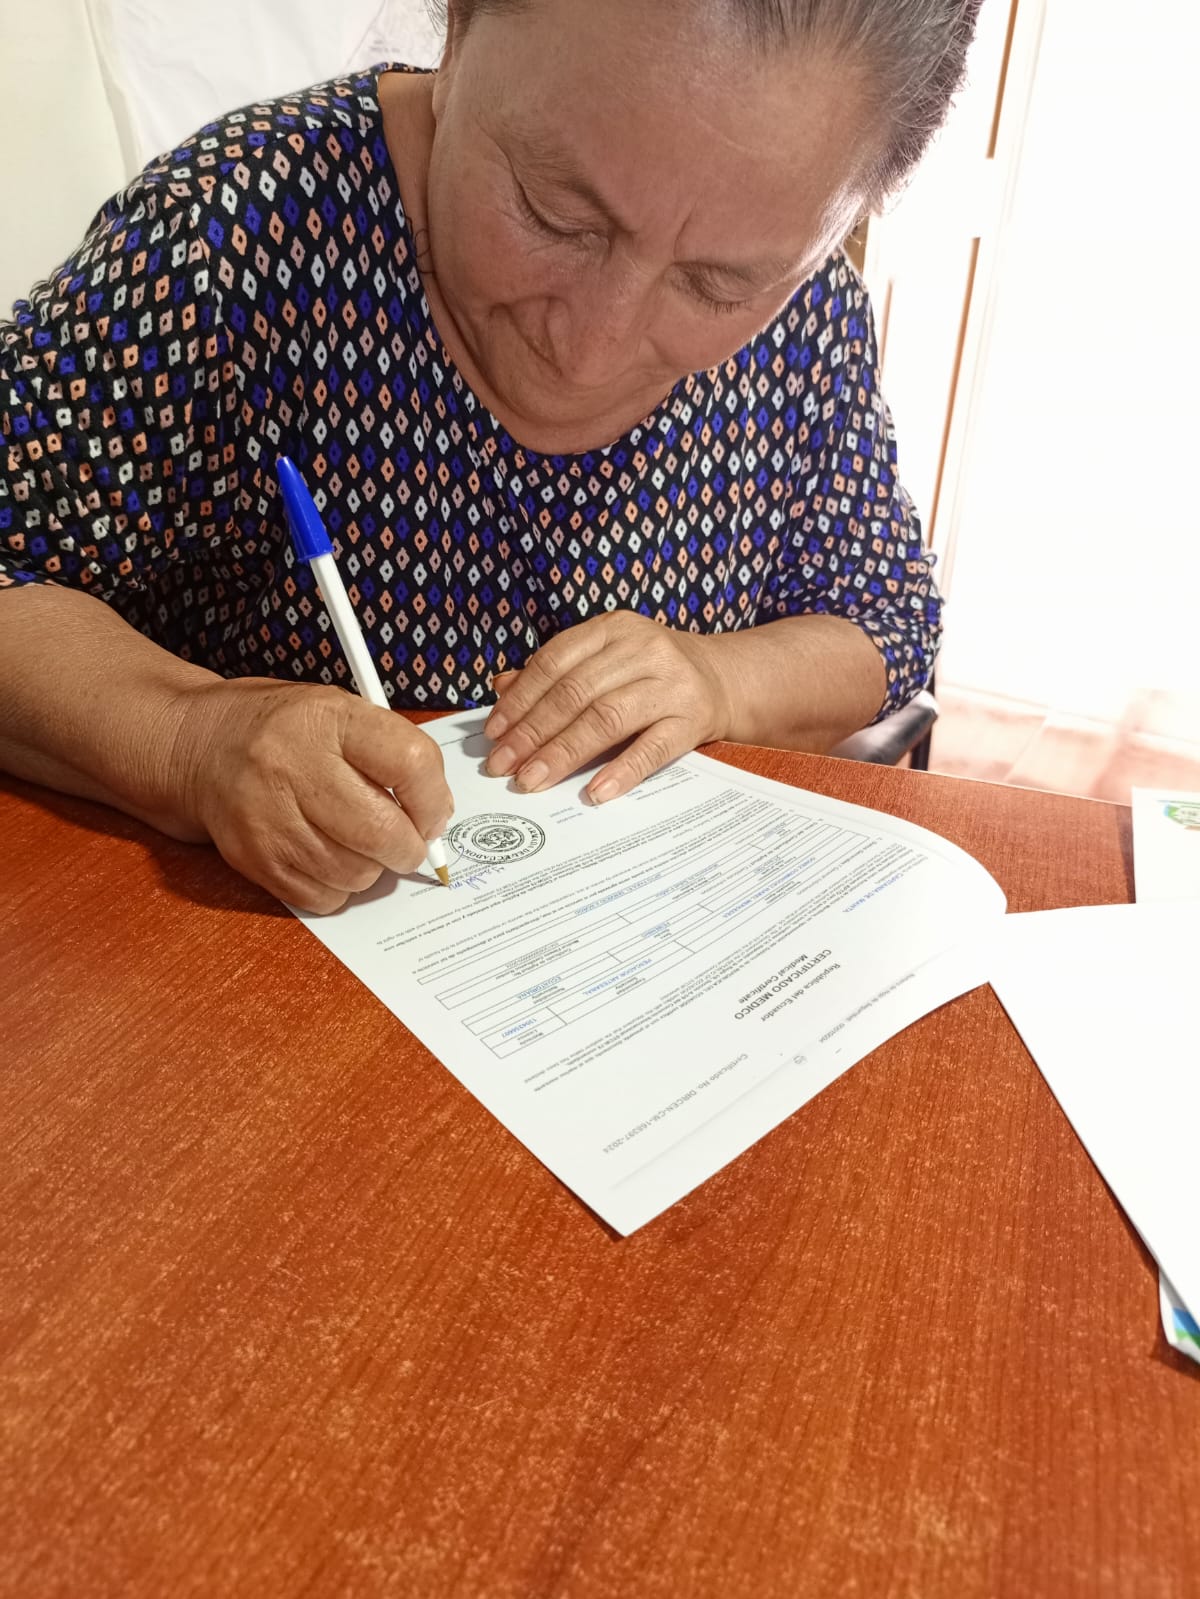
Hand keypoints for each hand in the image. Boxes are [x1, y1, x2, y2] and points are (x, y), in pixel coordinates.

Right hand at [176, 679, 452, 912]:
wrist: (197, 748)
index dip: (433, 799)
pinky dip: (338, 887)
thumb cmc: (284, 732)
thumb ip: (391, 753)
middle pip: (382, 831)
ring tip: (357, 843)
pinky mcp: (253, 858)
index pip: (409, 762)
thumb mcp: (338, 713)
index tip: (433, 813)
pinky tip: (326, 857)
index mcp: (327, 719)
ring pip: (355, 872)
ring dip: (371, 868)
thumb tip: (436, 816)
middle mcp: (292, 765)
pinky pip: (323, 896)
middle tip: (405, 842)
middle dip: (408, 847)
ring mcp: (268, 816)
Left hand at [484, 612, 733, 801]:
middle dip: (532, 733)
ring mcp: (670, 685)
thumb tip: (501, 688)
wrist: (724, 678)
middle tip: (503, 766)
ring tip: (533, 780)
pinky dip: (621, 771)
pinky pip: (652, 748)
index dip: (520, 700)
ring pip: (606, 719)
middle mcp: (643, 650)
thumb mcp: (606, 658)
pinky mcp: (692, 720)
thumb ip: (557, 671)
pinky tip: (594, 792)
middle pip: (575, 693)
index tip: (494, 733)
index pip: (554, 663)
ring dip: (563, 753)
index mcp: (613, 630)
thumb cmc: (651, 672)